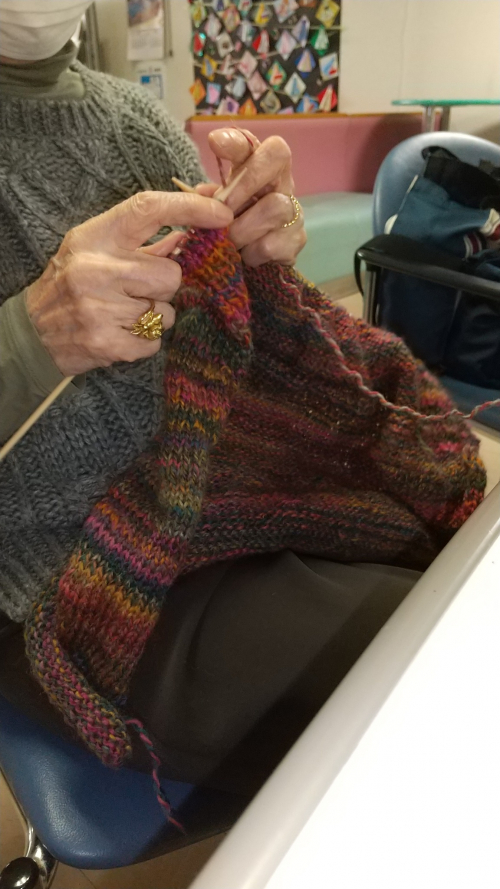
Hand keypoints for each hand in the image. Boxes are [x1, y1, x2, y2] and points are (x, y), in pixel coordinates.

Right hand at [26, 191, 232, 376]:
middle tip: (140, 289)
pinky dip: (146, 340)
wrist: (35, 332)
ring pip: (167, 311)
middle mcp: (96, 270)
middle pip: (171, 274)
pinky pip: (156, 341)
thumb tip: (200, 216)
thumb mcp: (97, 249)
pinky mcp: (107, 344)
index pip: (148, 209)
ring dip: (156, 314)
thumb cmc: (73, 282)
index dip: (191, 208)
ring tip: (125, 312)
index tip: (222, 214)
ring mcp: (100, 309)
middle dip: (165, 284)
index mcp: (94, 238)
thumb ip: (145, 237)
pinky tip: (121, 332)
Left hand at [195, 128, 305, 267]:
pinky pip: (271, 245)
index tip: (215, 142)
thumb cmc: (233, 225)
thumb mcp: (216, 205)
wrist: (252, 262)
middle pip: (276, 160)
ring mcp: (295, 212)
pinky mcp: (296, 242)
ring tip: (231, 241)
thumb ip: (209, 197)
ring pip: (275, 207)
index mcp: (261, 167)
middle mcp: (283, 183)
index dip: (238, 140)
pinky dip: (251, 253)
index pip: (255, 141)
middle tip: (223, 207)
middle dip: (245, 182)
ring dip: (243, 229)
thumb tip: (201, 193)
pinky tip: (246, 256)